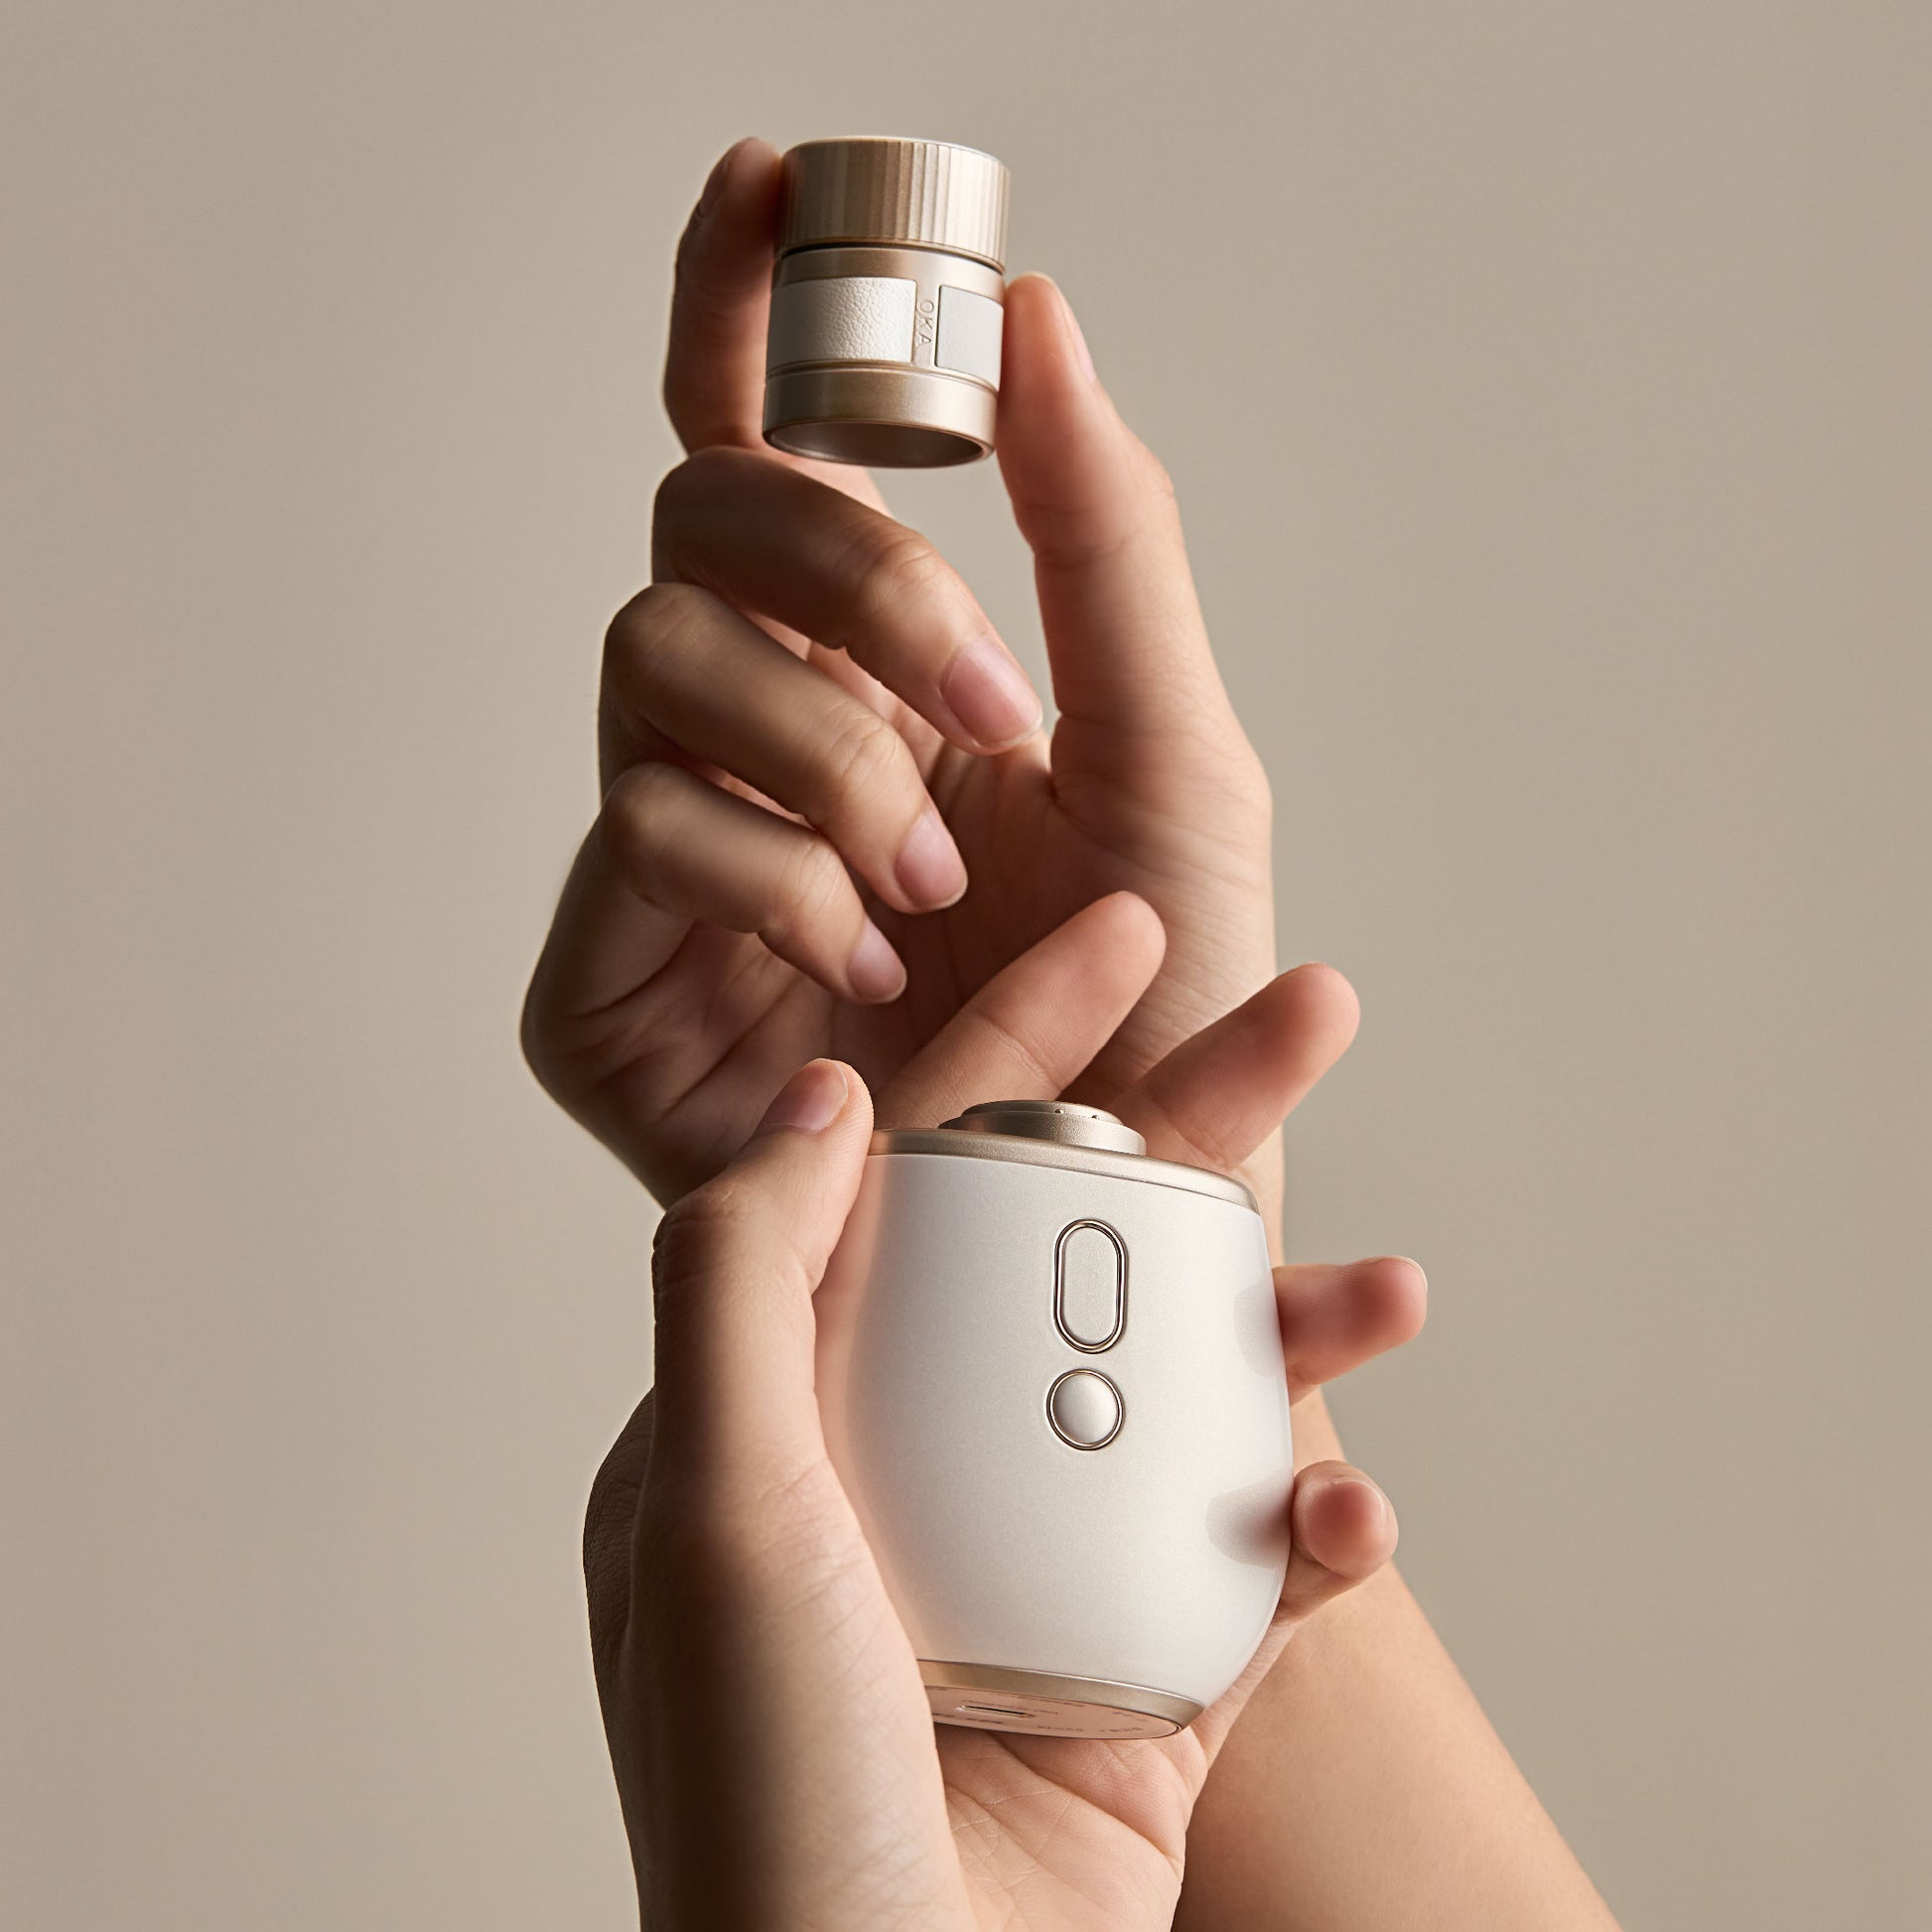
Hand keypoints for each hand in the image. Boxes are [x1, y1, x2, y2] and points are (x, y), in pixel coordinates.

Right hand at [521, 136, 1346, 1232]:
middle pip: (702, 520)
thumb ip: (1103, 535)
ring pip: (651, 658)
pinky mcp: (610, 981)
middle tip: (985, 709)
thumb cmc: (1162, 1003)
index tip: (772, 174)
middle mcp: (769, 739)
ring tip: (931, 897)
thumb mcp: (1178, 754)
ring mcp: (681, 851)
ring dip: (819, 752)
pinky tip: (860, 966)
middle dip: (850, 582)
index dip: (748, 307)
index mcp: (885, 674)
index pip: (773, 451)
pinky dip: (767, 873)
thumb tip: (1028, 313)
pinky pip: (634, 829)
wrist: (1118, 1228)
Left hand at [587, 906, 1425, 1928]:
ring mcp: (1037, 1563)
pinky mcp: (1139, 1676)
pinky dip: (1308, 1530)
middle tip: (1314, 1012)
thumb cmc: (760, 1796)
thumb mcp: (705, 1509)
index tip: (1126, 935)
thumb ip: (740, 1281)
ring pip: (1182, 1390)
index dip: (1018, 1039)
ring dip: (1294, 1328)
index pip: (916, 1173)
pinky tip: (1350, 1505)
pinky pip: (1244, 1566)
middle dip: (1202, 1128)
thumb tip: (820, 1092)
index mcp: (802, 1408)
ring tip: (1394, 1285)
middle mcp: (919, 1465)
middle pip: (1080, 1247)